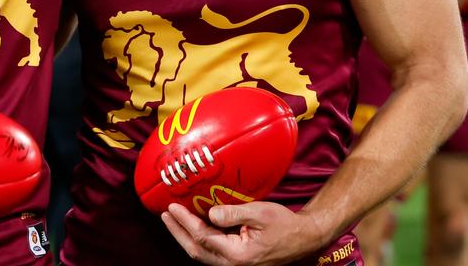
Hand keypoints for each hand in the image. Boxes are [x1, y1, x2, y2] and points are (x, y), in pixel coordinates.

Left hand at [161, 202, 328, 265]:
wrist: (302, 239)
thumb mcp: (261, 213)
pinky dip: (198, 239)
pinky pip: (210, 252)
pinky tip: (192, 226)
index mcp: (238, 254)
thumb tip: (209, 214)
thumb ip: (233, 213)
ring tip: (173, 219)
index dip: (184, 222)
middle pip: (195, 250)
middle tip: (165, 214)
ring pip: (201, 254)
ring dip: (185, 236)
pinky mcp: (235, 260)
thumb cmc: (284, 224)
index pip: (203, 237)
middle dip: (177, 232)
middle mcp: (232, 264)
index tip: (171, 207)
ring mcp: (233, 265)